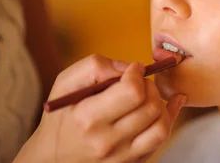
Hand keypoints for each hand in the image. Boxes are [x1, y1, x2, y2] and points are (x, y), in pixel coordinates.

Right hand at [14, 54, 185, 162]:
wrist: (52, 158)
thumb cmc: (61, 115)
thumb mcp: (66, 83)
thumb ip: (96, 66)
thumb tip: (129, 67)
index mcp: (88, 119)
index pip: (132, 92)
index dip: (137, 74)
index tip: (133, 69)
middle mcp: (106, 142)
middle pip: (150, 107)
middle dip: (150, 86)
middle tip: (140, 82)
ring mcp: (121, 158)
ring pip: (161, 126)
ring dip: (160, 104)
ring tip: (147, 97)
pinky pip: (161, 140)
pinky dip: (168, 119)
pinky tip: (167, 105)